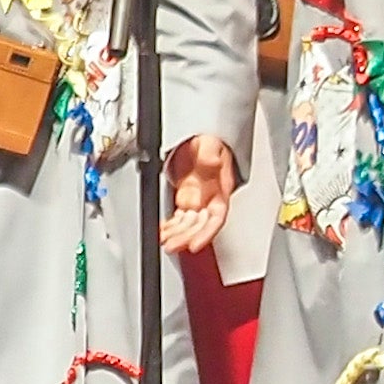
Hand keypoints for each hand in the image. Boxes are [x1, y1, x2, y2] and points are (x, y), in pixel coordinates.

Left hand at [161, 135, 236, 257]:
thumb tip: (212, 163)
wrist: (201, 136)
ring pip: (189, 224)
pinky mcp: (186, 197)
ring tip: (165, 243)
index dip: (207, 233)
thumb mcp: (210, 143)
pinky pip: (180, 217)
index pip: (216, 217)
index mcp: (221, 188)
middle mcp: (210, 197)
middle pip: (200, 225)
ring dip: (178, 235)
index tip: (196, 244)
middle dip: (186, 238)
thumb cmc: (209, 140)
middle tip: (171, 246)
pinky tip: (163, 231)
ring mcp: (198, 198)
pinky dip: (171, 226)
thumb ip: (210, 154)